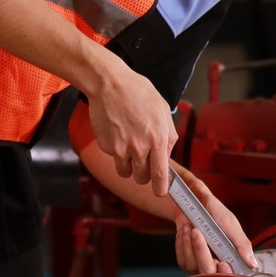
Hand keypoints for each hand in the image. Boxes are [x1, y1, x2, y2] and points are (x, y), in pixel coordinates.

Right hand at [85, 60, 178, 195]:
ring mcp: (121, 148)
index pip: (160, 175)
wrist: (110, 84)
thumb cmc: (138, 93)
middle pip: (142, 178)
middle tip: (143, 162)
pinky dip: (116, 151)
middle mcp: (139, 147)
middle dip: (144, 175)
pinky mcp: (106, 146)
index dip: (160, 188)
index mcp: (158, 139)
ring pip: (126, 172)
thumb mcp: (163, 111)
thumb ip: (168, 135)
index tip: (160, 192)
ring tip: (129, 147)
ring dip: (128, 166)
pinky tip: (118, 133)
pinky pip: (113, 158)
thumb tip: (167, 154)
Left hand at [168, 163, 257, 274]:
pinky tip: (186, 231)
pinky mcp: (186, 259)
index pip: (229, 275)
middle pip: (207, 272)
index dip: (225, 273)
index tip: (222, 263)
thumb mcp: (231, 225)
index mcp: (230, 257)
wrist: (196, 201)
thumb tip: (253, 264)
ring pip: (192, 265)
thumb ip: (242, 244)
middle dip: (201, 251)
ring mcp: (199, 263)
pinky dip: (182, 242)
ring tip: (193, 226)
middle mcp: (215, 263)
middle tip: (198, 232)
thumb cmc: (215, 212)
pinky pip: (181, 259)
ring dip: (189, 242)